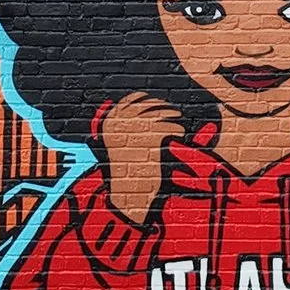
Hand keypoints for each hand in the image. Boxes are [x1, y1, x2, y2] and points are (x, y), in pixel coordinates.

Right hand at [97, 92, 182, 224]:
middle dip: (161, 105)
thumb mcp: (121, 144)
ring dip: (171, 114)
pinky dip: (176, 128)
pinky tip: (181, 133)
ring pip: (157, 113)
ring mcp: (131, 128)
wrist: (127, 192)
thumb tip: (145, 107)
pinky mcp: (147, 137)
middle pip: (145, 104)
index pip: (129, 99)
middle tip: (173, 111)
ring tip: (179, 119)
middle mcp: (118, 122)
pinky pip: (165, 127)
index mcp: (109, 121)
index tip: (156, 100)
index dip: (145, 97)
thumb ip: (129, 125)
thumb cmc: (127, 170)